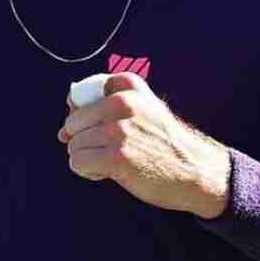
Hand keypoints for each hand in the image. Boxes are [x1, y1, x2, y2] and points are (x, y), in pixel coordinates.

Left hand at [57, 73, 230, 218]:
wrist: (198, 171)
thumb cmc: (166, 143)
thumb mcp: (144, 109)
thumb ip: (107, 105)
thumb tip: (62, 129)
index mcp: (128, 87)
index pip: (79, 97)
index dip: (86, 119)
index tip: (105, 128)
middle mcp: (122, 103)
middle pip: (73, 123)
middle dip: (85, 141)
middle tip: (111, 150)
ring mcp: (119, 130)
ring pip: (74, 145)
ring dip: (88, 158)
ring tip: (115, 162)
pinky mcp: (116, 156)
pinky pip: (77, 162)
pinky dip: (88, 171)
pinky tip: (108, 172)